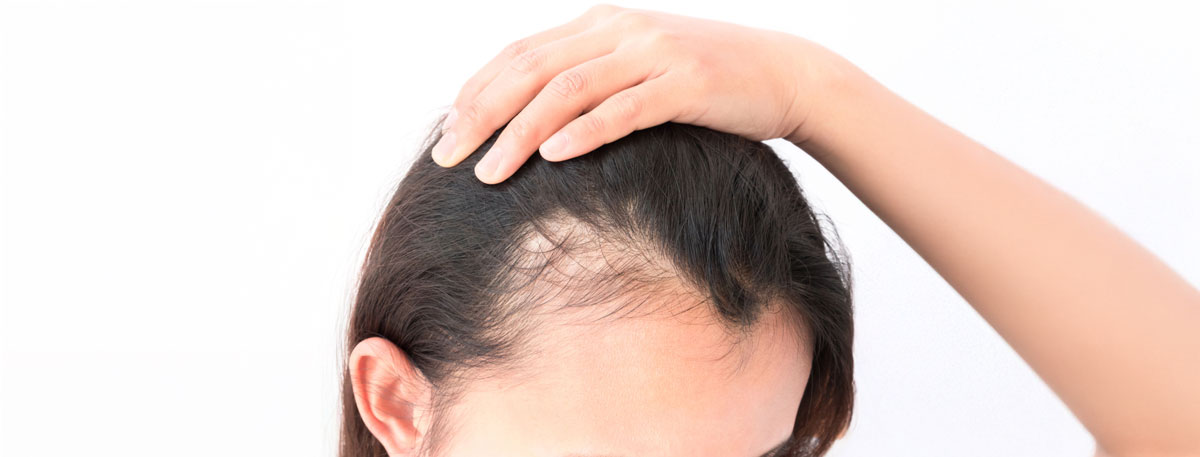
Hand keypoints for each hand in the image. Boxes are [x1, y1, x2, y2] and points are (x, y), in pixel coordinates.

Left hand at [430, 4, 846, 183]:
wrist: (783, 72)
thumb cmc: (704, 82)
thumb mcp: (637, 68)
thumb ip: (589, 79)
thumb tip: (534, 122)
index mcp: (599, 24)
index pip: (519, 54)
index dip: (476, 93)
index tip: (446, 134)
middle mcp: (619, 30)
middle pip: (531, 70)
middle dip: (481, 114)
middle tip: (447, 157)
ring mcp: (653, 53)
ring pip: (568, 90)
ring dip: (522, 132)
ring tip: (489, 172)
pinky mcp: (686, 83)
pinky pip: (625, 108)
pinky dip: (585, 131)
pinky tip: (554, 156)